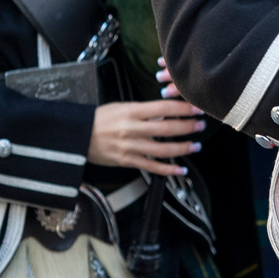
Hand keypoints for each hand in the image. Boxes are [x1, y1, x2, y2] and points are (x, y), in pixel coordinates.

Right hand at [87, 97, 205, 174]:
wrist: (77, 136)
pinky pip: (151, 167)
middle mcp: (132, 129)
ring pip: (162, 150)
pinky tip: (180, 170)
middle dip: (187, 127)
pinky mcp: (127, 161)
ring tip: (196, 146)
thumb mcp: (121, 107)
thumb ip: (144, 111)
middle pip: (166, 128)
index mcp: (131, 111)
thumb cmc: (100, 119)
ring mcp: (130, 147)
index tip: (196, 107)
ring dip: (182, 148)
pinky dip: (167, 170)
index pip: (163, 108)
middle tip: (201, 124)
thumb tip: (166, 112)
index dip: (182, 108)